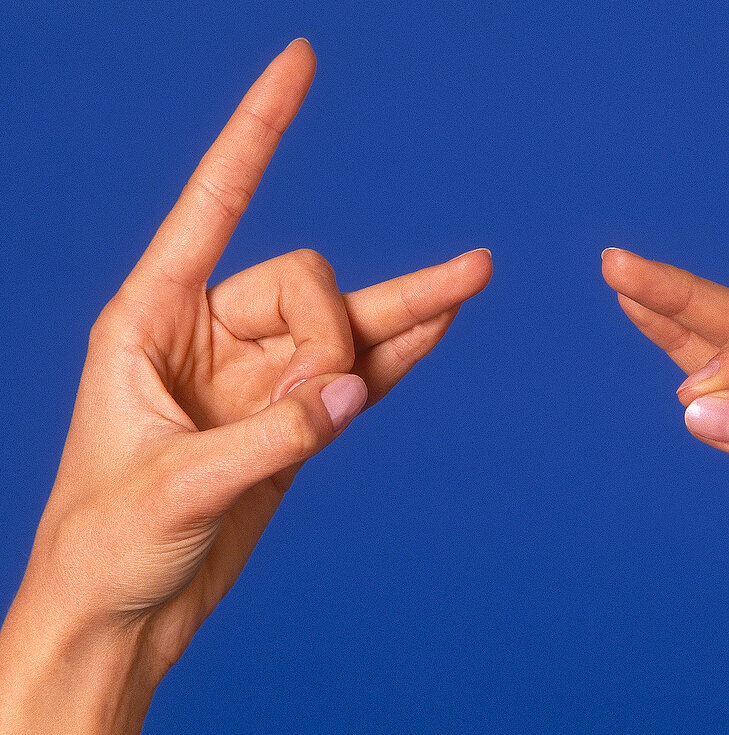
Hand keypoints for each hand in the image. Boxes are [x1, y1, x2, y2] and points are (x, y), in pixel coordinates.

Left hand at [0, 40, 490, 733]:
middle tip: (318, 410)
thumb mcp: (177, 485)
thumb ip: (273, 434)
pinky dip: (402, 354)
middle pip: (307, 285)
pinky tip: (444, 326)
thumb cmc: (107, 544)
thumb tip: (352, 390)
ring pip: (346, 326)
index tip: (301, 61)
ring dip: (405, 313)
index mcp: (151, 319)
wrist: (123, 614)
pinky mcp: (295, 421)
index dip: (259, 128)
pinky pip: (360, 374)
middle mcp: (209, 335)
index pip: (216, 200)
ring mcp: (260, 378)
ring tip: (475, 277)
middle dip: (328, 341)